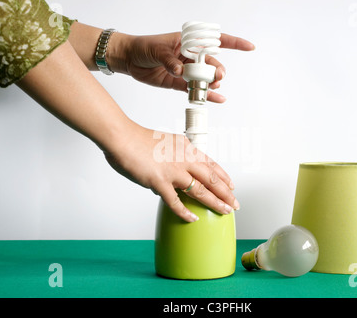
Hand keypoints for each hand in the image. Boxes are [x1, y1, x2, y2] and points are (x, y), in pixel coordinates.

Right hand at [104, 125, 238, 221]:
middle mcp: (184, 158)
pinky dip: (185, 212)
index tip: (231, 186)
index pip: (211, 164)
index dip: (223, 177)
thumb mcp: (164, 143)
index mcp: (186, 147)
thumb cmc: (138, 140)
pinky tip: (193, 218)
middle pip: (212, 179)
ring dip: (214, 203)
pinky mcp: (160, 182)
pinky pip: (176, 202)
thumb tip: (173, 177)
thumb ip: (172, 158)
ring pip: (201, 190)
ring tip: (224, 211)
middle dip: (226, 193)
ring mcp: (173, 171)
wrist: (122, 137)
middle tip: (234, 204)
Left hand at [108, 31, 254, 102]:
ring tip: (212, 87)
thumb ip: (170, 61)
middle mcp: (190, 56)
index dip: (234, 43)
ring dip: (211, 83)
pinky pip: (195, 89)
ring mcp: (185, 70)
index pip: (215, 41)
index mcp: (188, 42)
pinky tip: (217, 99)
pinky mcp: (178, 83)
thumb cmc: (143, 47)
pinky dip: (205, 95)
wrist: (129, 59)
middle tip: (217, 77)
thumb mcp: (157, 50)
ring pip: (204, 78)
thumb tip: (180, 71)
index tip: (249, 47)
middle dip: (217, 70)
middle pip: (211, 63)